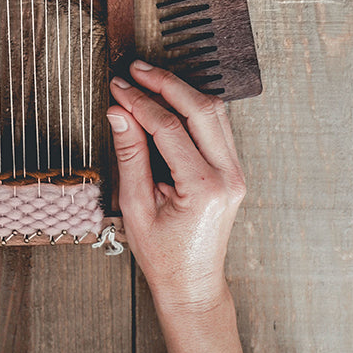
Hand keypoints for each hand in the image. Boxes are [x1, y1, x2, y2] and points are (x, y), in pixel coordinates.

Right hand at [107, 60, 245, 313]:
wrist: (192, 282)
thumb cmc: (162, 254)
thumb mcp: (135, 206)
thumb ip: (129, 155)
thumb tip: (119, 112)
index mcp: (203, 188)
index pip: (168, 128)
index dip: (139, 102)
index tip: (117, 87)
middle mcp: (227, 176)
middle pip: (201, 109)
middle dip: (166, 83)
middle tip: (136, 69)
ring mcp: (236, 172)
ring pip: (214, 113)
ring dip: (181, 90)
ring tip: (149, 78)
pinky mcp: (233, 171)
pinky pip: (216, 126)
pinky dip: (192, 107)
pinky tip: (169, 98)